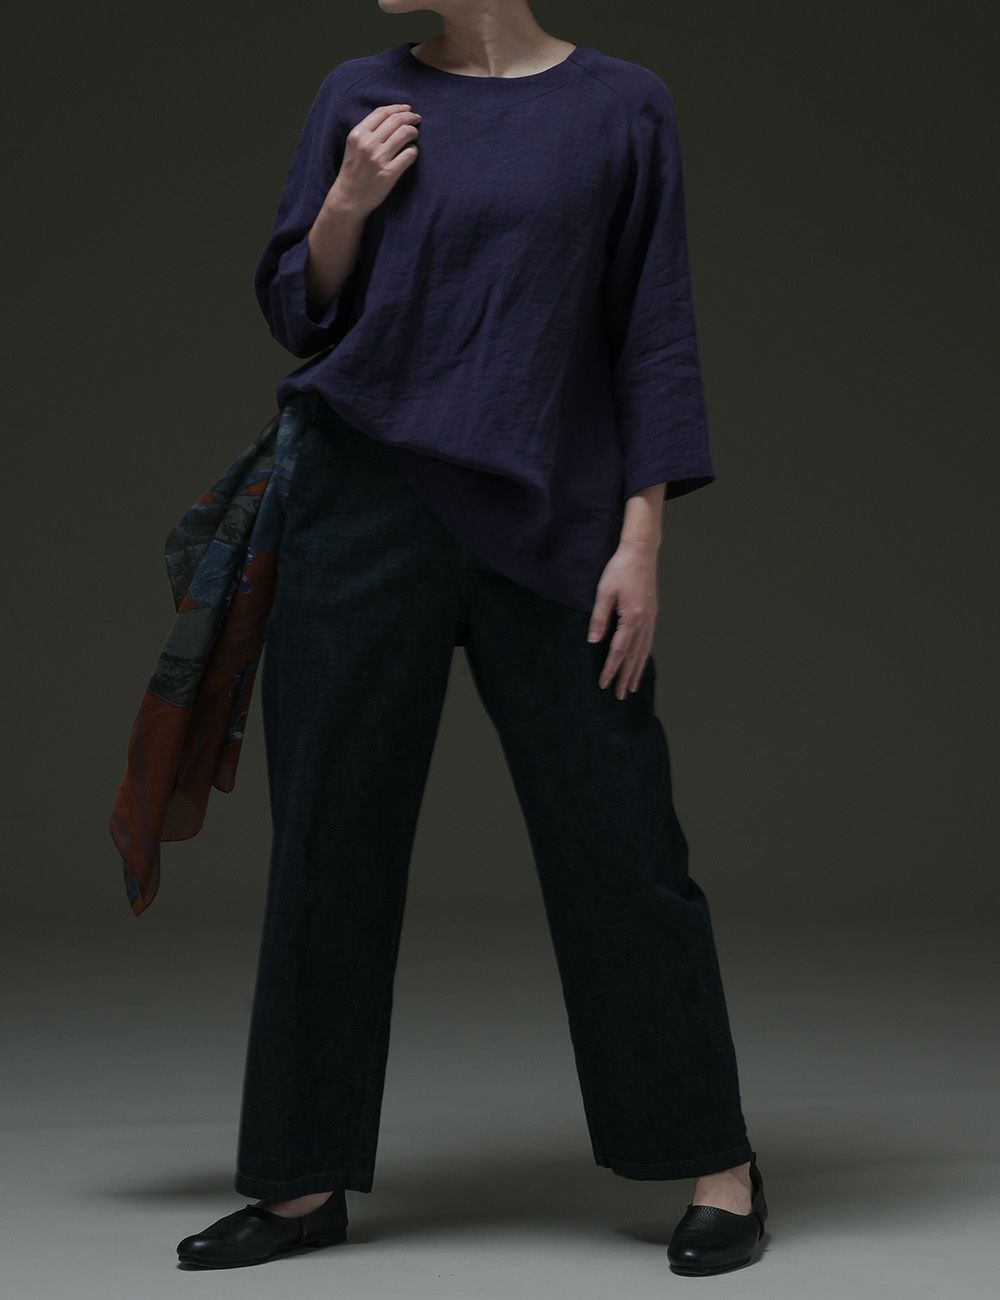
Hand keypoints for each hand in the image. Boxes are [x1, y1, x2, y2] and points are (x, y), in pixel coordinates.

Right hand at [328, 103, 421, 215]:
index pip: (382, 112)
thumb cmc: (354, 171)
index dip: (397, 108)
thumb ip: (369, 131)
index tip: (407, 109)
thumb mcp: (354, 145)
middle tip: (417, 119)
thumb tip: (393, 117)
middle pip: (396, 121)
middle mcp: (368, 144)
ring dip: (413, 132)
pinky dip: (414, 150)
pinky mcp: (389, 173)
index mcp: (358, 134)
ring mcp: (379, 159)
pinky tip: (411, 152)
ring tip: (415, 134)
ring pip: (405, 134)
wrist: (349, 198)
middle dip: (410, 117)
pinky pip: (409, 154)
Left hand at [587, 540, 658, 699]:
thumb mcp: (604, 592)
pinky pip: (648, 641)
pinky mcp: (652, 613)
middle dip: (625, 677)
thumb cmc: (619, 569)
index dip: (610, 669)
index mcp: (632, 617)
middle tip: (620, 696)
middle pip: (633, 656)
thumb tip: (593, 642)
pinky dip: (644, 655)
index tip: (603, 684)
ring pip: (644, 651)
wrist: (640, 552)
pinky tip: (640, 663)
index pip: (618, 650)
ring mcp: (651, 618)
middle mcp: (645, 621)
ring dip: (637, 670)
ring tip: (632, 687)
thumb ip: (599, 618)